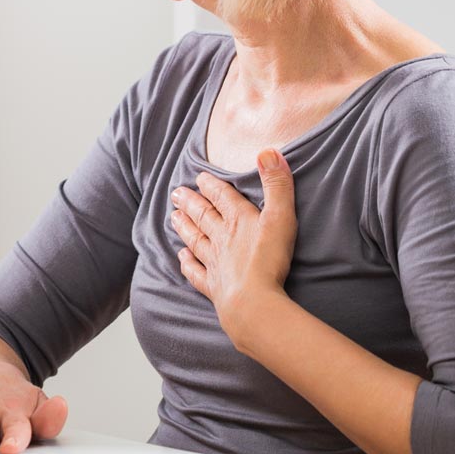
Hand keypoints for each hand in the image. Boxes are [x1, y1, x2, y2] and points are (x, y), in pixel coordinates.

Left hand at [170, 148, 297, 345]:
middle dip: (190, 203)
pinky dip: (187, 263)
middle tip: (175, 193)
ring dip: (184, 227)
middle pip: (203, 216)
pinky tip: (181, 257)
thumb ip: (277, 184)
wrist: (253, 302)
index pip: (221, 197)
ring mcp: (215, 263)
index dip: (211, 185)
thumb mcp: (281, 217)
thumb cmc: (269, 260)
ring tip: (173, 216)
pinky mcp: (214, 286)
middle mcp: (220, 239)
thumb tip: (268, 151)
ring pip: (195, 240)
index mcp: (237, 220)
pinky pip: (196, 272)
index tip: (199, 177)